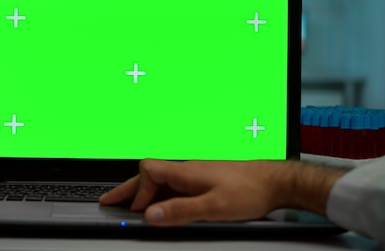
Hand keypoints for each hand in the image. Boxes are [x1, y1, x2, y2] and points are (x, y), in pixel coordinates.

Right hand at [99, 159, 346, 226]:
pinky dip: (159, 194)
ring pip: (159, 180)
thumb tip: (150, 215)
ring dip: (142, 192)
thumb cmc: (249, 191)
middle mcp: (186, 169)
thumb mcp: (214, 207)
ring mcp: (194, 173)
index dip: (139, 192)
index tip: (140, 213)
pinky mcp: (202, 179)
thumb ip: (180, 211)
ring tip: (130, 205)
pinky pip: (172, 184)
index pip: (148, 172)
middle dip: (127, 189)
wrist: (275, 182)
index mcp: (184, 171)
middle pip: (148, 174)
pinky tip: (160, 203)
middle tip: (109, 200)